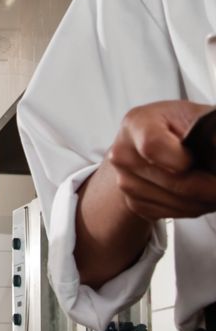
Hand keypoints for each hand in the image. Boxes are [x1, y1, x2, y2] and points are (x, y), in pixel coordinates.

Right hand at [109, 100, 215, 221]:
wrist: (147, 140)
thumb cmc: (173, 125)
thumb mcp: (194, 116)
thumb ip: (210, 132)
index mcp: (136, 124)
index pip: (153, 146)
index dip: (182, 159)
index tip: (201, 160)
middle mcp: (124, 154)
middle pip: (173, 181)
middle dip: (208, 187)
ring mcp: (125, 181)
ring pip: (178, 203)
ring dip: (203, 200)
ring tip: (212, 185)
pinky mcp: (133, 203)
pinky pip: (172, 214)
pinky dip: (191, 207)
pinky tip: (197, 194)